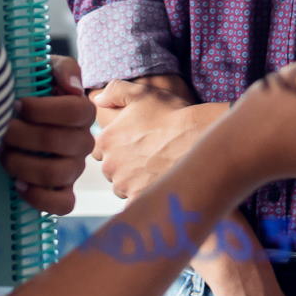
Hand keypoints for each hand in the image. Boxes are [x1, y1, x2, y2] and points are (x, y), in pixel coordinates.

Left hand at [0, 56, 95, 214]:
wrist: (16, 120)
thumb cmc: (32, 92)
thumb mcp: (45, 69)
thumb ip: (62, 69)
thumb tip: (72, 88)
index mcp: (82, 111)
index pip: (76, 112)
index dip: (44, 110)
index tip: (17, 104)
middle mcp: (83, 141)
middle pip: (62, 142)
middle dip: (25, 136)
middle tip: (3, 130)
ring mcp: (74, 168)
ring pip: (59, 173)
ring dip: (24, 164)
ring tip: (4, 155)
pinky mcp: (63, 191)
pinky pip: (63, 204)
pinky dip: (39, 197)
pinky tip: (17, 184)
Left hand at [94, 86, 222, 200]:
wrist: (198, 136)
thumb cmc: (172, 115)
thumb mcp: (142, 94)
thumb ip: (114, 91)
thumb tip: (96, 99)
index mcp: (105, 140)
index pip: (101, 150)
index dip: (118, 147)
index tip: (135, 143)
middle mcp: (110, 164)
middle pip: (112, 171)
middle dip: (125, 166)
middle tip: (149, 155)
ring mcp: (124, 184)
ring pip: (124, 188)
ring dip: (135, 182)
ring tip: (157, 169)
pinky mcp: (139, 199)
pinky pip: (135, 203)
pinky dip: (144, 197)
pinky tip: (159, 184)